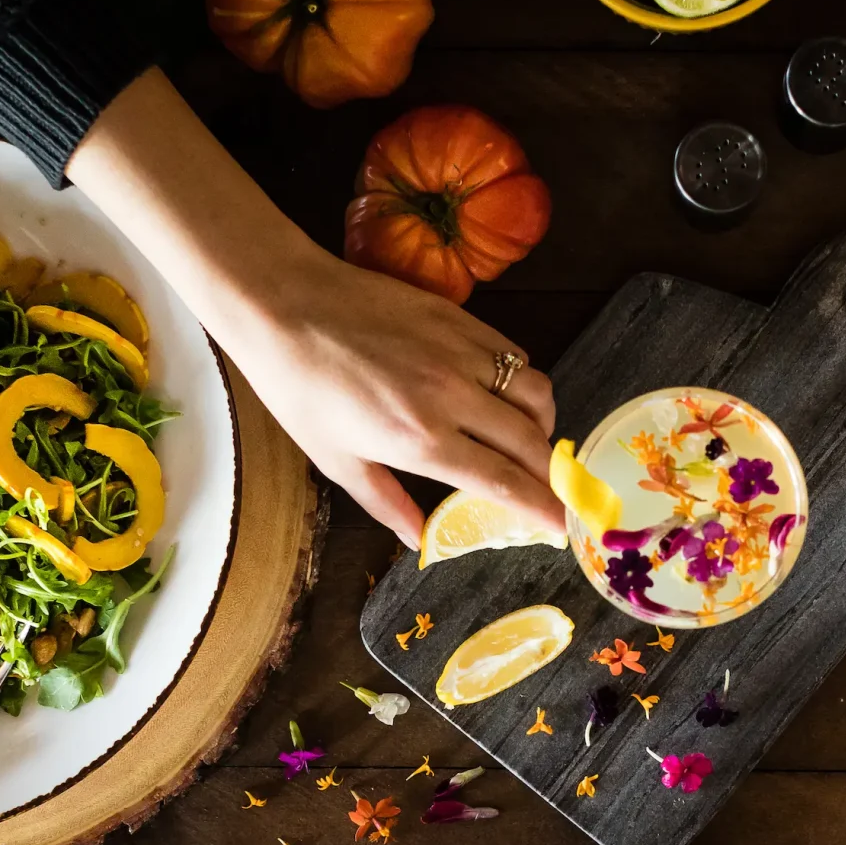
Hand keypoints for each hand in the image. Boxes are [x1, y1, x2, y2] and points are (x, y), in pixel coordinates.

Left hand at [213, 247, 561, 545]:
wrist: (282, 305)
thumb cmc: (299, 388)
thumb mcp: (336, 460)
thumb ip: (386, 502)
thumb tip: (419, 539)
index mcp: (420, 441)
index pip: (504, 481)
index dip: (542, 507)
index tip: (562, 524)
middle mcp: (452, 397)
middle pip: (531, 442)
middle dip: (550, 474)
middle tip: (550, 489)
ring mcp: (460, 353)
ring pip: (536, 392)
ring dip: (544, 425)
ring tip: (530, 440)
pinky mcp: (460, 318)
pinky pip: (515, 355)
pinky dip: (523, 382)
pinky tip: (505, 395)